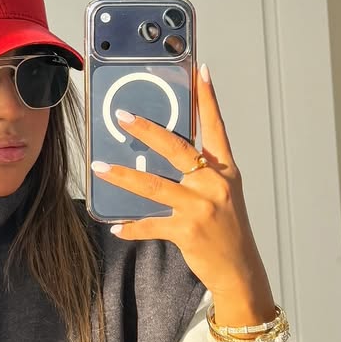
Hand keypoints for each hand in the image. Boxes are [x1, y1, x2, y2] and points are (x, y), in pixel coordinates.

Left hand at [93, 62, 271, 306]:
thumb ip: (200, 173)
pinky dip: (132, 227)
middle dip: (146, 130)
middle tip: (122, 117)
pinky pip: (151, 225)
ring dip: (123, 176)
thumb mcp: (222, 194)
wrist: (240, 269)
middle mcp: (214, 184)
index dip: (208, 98)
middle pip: (176, 149)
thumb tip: (165, 155)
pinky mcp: (188, 231)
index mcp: (224, 171)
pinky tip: (117, 226)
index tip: (200, 71)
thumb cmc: (228, 230)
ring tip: (100, 166)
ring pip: (154, 186)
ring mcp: (201, 207)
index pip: (216, 127)